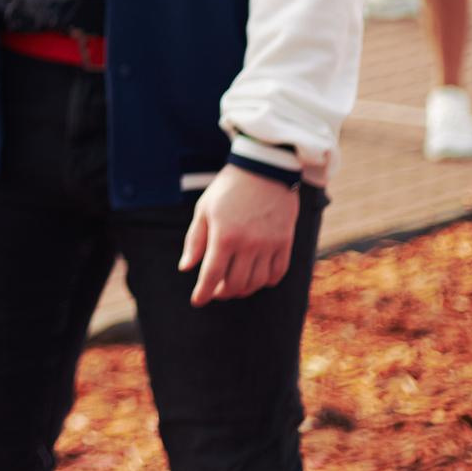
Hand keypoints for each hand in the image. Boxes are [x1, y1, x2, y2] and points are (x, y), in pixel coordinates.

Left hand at [178, 165, 301, 306]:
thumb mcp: (204, 210)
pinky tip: (256, 279)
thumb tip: (186, 268)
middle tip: (215, 292)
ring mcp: (269, 245)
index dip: (203, 293)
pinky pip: (277, 273)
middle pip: (235, 284)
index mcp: (224, 236)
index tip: (197, 301)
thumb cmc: (228, 189)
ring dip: (243, 290)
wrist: (264, 170)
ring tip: (233, 286)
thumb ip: (195, 241)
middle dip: (222, 293)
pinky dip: (266, 281)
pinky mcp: (285, 242)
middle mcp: (248, 244)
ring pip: (256, 283)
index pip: (211, 275)